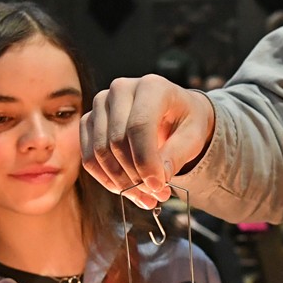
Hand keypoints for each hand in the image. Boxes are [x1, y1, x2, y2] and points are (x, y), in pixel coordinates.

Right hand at [80, 76, 215, 207]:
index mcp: (151, 86)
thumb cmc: (185, 121)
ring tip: (145, 197)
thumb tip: (157, 179)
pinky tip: (126, 190)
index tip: (158, 187)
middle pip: (117, 141)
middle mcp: (121, 89)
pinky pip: (89, 157)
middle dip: (135, 176)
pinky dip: (106, 179)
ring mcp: (101, 104)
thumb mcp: (193, 136)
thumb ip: (177, 155)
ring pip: (100, 151)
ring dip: (121, 182)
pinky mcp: (90, 121)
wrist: (174, 113)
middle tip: (156, 195)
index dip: (146, 161)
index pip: (139, 126)